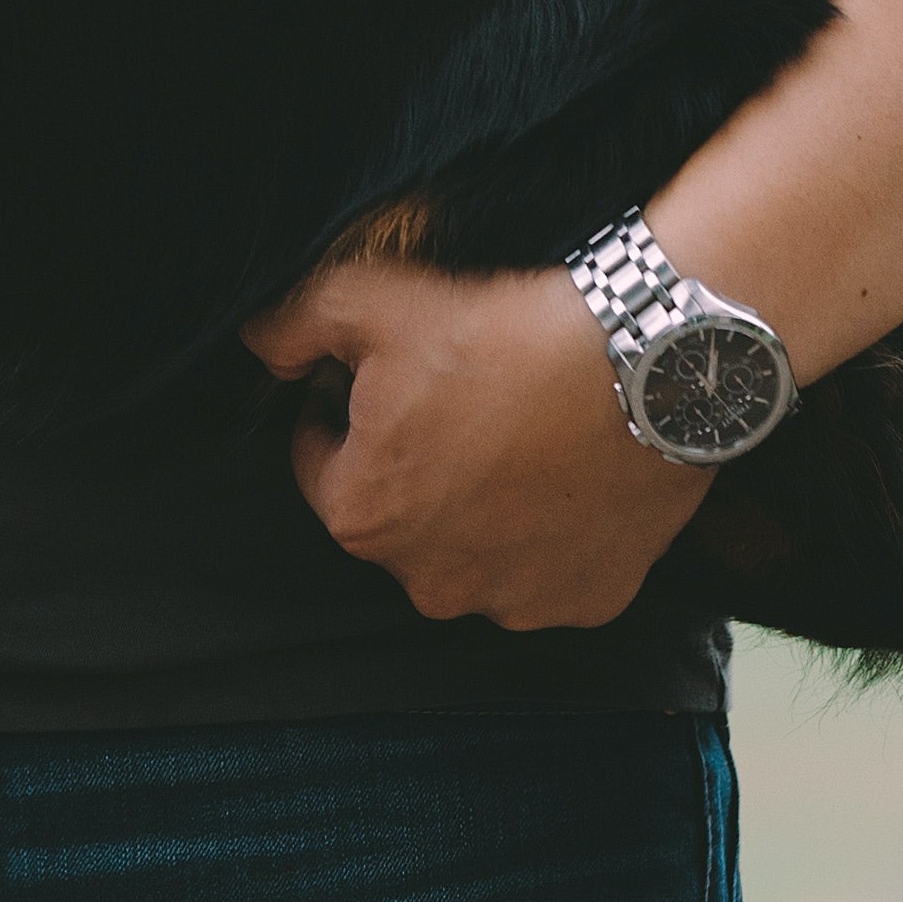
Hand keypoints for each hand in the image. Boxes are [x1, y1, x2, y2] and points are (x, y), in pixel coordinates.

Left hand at [237, 250, 713, 629]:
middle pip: (399, 513)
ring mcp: (515, 601)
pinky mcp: (588, 602)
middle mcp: (431, 583)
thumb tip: (260, 346)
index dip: (342, 409)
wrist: (641, 361)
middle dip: (412, 461)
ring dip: (480, 503)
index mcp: (361, 518)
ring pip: (474, 549)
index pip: (321, 462)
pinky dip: (551, 530)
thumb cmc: (499, 333)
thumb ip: (291, 326)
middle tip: (458, 396)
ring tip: (516, 431)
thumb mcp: (366, 299)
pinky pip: (550, 568)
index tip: (383, 374)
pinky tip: (566, 470)